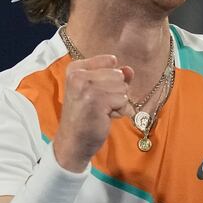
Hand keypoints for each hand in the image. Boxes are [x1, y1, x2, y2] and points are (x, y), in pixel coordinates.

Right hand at [53, 55, 133, 171]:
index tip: (97, 93)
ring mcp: (86, 87)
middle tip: (100, 106)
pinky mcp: (97, 101)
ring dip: (118, 103)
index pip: (111, 61)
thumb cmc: (87, 116)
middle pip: (119, 75)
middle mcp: (78, 75)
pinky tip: (105, 117)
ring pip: (123, 87)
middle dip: (116, 92)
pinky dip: (120, 111)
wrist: (73, 141)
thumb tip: (129, 70)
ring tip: (102, 112)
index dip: (112, 79)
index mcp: (76, 68)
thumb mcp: (99, 90)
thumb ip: (115, 77)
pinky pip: (123, 100)